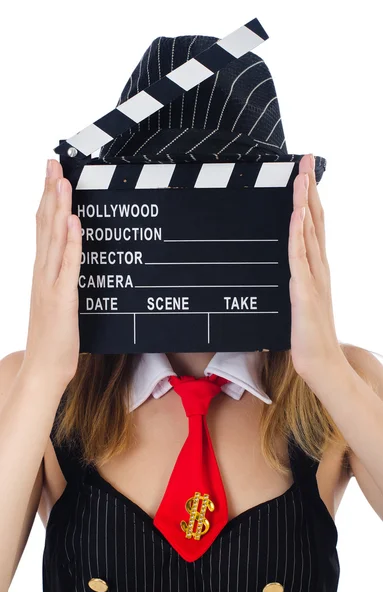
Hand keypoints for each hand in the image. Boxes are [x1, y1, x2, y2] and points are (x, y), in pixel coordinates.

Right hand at [21, 159, 81, 389]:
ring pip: (54, 239)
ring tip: (62, 181)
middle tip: (53, 163)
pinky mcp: (63, 299)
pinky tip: (73, 221)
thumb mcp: (56, 301)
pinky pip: (68, 266)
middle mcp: (42, 273)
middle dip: (50, 193)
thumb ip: (60, 279)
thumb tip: (69, 260)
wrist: (43, 370)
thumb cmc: (53, 338)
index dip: (47, 201)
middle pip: (44, 226)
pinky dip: (71, 242)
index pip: (43, 229)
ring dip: (59, 208)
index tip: (52, 176)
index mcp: (42, 272)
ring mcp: (50, 285)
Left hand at [288, 154, 346, 381]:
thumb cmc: (310, 332)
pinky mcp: (304, 290)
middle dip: (309, 188)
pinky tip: (297, 216)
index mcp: (317, 266)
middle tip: (306, 160)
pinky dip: (299, 234)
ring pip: (309, 232)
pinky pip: (300, 257)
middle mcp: (318, 266)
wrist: (320, 361)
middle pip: (315, 219)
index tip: (305, 172)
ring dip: (305, 202)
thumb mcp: (303, 297)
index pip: (314, 224)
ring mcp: (313, 277)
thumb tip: (291, 263)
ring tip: (302, 176)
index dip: (310, 197)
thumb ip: (300, 277)